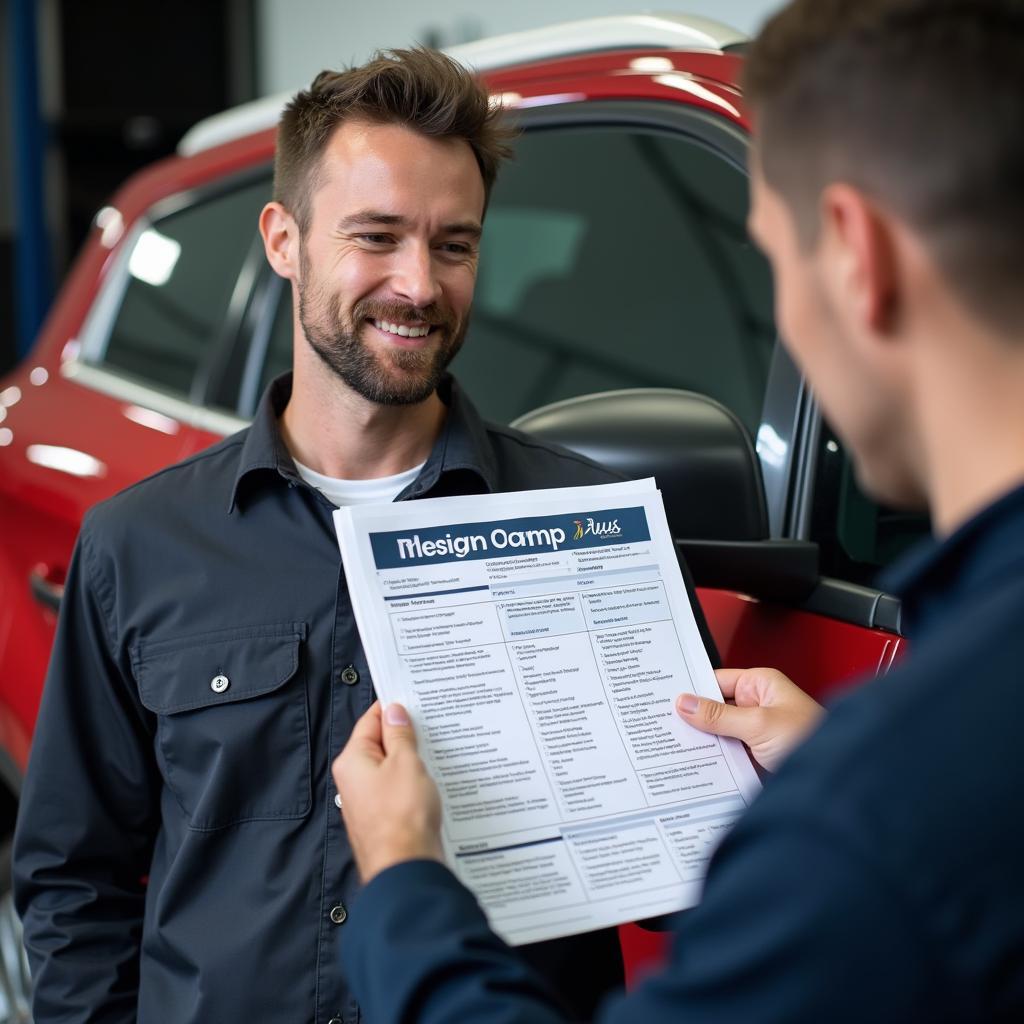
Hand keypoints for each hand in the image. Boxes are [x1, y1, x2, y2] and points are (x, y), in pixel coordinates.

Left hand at [332, 701, 442, 881]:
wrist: (405, 868)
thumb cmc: (401, 816)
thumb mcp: (406, 763)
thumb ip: (400, 735)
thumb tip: (394, 712)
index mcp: (353, 760)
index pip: (369, 721)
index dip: (391, 708)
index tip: (411, 699)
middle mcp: (354, 781)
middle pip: (379, 745)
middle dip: (404, 736)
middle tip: (430, 726)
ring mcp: (367, 802)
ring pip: (390, 769)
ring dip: (411, 761)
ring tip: (435, 753)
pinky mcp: (383, 819)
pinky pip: (397, 791)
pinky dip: (412, 784)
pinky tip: (431, 782)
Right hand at [676, 668, 824, 772]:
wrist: (836, 781)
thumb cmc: (812, 740)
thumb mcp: (759, 724)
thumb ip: (719, 715)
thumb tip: (686, 703)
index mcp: (761, 685)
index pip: (716, 681)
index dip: (692, 690)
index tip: (666, 698)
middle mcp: (759, 704)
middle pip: (716, 708)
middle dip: (695, 718)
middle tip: (667, 725)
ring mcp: (758, 731)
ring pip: (721, 732)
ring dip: (705, 741)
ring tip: (677, 745)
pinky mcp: (758, 755)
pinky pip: (730, 753)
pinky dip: (716, 759)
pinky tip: (699, 764)